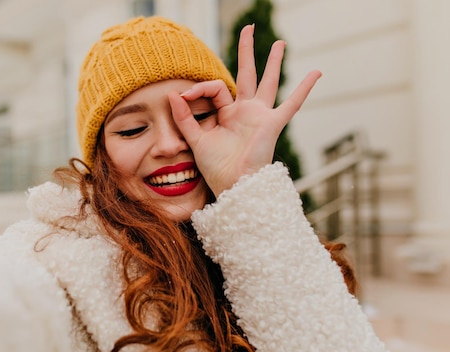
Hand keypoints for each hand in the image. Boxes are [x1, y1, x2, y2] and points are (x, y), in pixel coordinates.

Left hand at [168, 24, 321, 196]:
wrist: (233, 187)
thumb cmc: (216, 168)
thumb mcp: (195, 139)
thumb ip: (184, 118)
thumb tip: (172, 94)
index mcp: (227, 114)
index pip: (215, 88)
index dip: (199, 88)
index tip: (184, 95)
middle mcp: (245, 111)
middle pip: (247, 75)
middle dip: (247, 51)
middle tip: (248, 28)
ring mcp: (260, 116)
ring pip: (267, 82)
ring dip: (273, 61)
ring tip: (279, 43)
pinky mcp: (272, 124)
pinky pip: (292, 103)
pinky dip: (304, 88)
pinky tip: (316, 72)